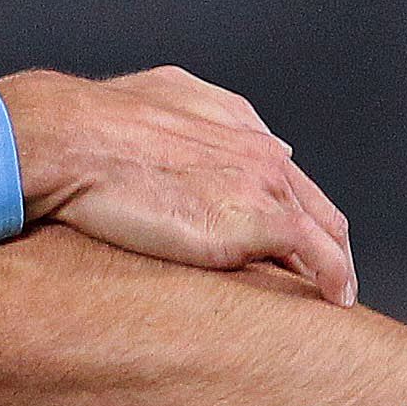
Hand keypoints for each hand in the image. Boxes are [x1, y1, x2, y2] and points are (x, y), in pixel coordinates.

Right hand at [0, 67, 356, 303]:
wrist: (69, 141)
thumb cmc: (89, 125)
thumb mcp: (149, 102)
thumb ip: (188, 118)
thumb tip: (200, 135)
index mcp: (236, 123)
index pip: (284, 174)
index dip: (293, 211)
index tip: (290, 243)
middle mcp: (259, 151)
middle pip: (315, 204)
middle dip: (325, 245)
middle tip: (325, 284)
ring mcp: (262, 186)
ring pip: (324, 231)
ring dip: (334, 267)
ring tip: (332, 303)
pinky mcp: (254, 222)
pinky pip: (316, 255)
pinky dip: (334, 278)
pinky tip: (337, 302)